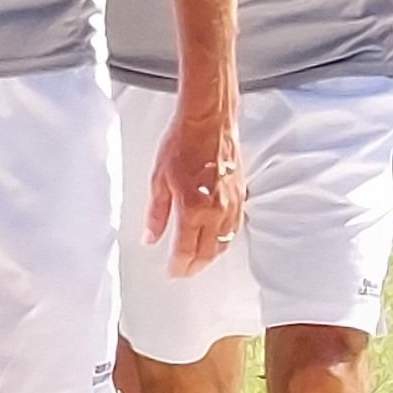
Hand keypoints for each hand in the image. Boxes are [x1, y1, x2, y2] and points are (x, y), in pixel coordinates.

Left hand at [145, 83, 243, 277]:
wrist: (209, 121)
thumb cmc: (183, 143)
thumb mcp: (158, 180)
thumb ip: (156, 214)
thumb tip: (151, 236)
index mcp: (193, 209)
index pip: (186, 251)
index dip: (177, 266)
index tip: (171, 271)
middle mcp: (216, 211)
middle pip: (207, 252)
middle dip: (194, 266)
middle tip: (183, 270)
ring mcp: (232, 204)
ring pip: (224, 242)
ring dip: (211, 255)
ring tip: (199, 260)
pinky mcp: (241, 195)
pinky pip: (235, 226)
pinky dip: (225, 238)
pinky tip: (218, 239)